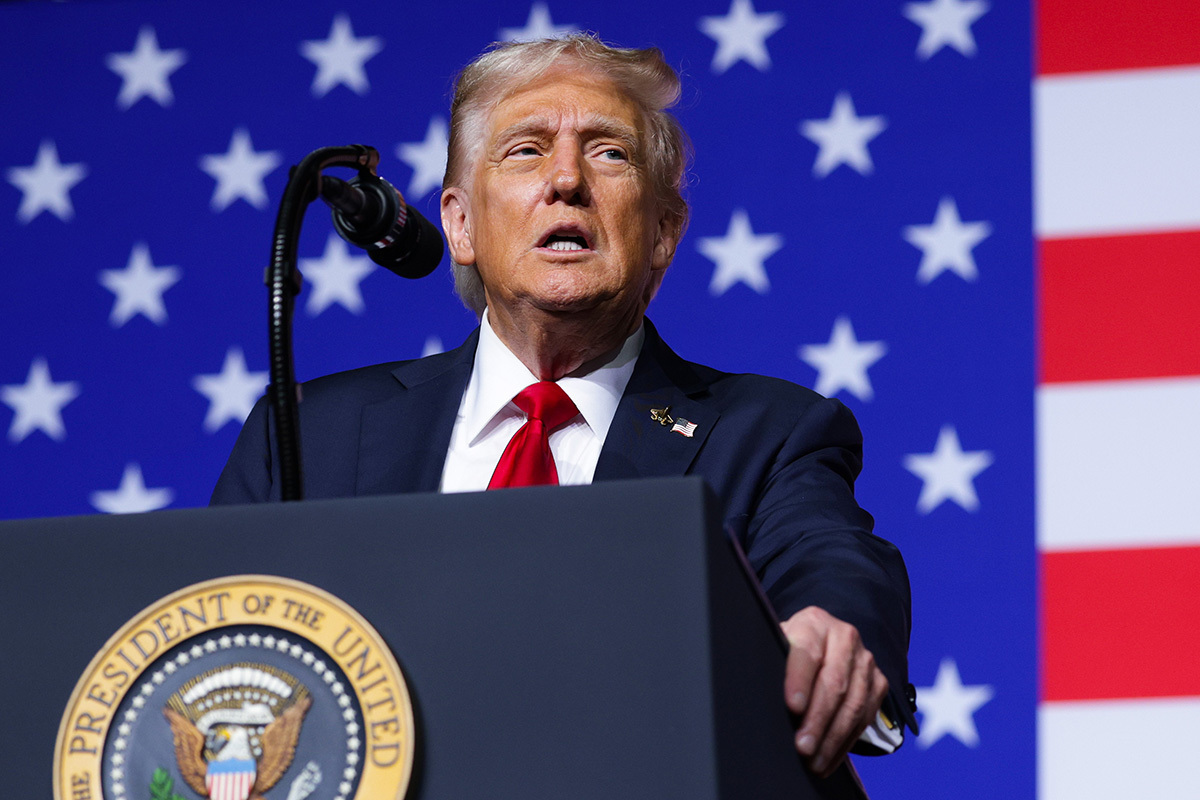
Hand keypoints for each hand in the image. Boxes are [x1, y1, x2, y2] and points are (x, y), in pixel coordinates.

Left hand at [782, 606, 887, 777]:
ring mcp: (865, 661)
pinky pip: (865, 717)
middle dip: (817, 719)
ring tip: (814, 761)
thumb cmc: (792, 649)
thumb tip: (754, 689)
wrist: (824, 641)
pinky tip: (829, 758)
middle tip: (802, 746)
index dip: (799, 680)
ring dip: (833, 738)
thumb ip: (772, 661)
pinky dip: (846, 742)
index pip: (807, 652)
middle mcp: (845, 637)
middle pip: (833, 683)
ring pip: (853, 704)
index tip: (792, 706)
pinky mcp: (878, 683)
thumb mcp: (778, 644)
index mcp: (814, 623)